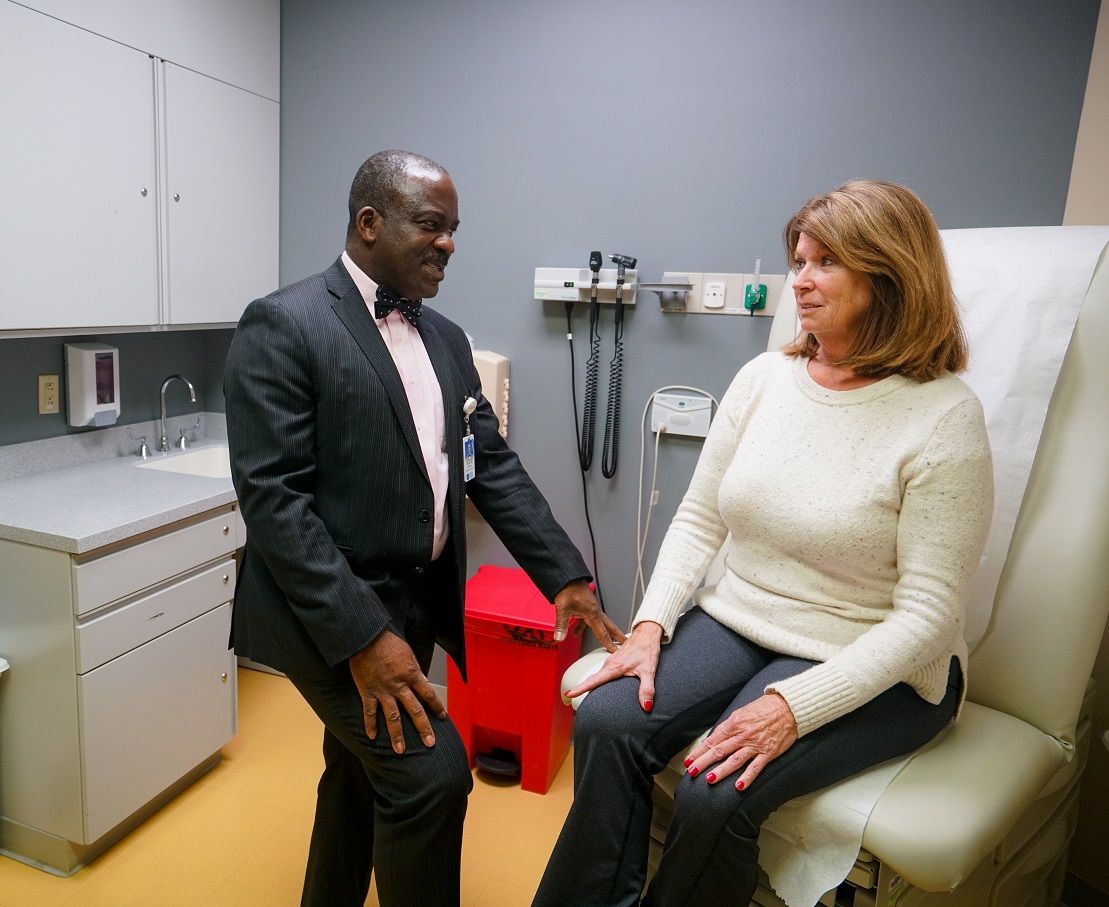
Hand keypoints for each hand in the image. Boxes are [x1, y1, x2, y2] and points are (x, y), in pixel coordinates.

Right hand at [348, 630, 446, 754]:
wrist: (366, 637)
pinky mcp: (367, 691)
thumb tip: (423, 683)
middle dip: (423, 728)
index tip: (443, 719)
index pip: (429, 695)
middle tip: (430, 743)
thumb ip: (415, 671)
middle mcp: (399, 686)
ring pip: (392, 717)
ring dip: (397, 735)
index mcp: (412, 674)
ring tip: (400, 751)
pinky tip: (372, 738)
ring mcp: (382, 691)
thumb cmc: (389, 642)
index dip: (437, 708)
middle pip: (414, 711)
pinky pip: (369, 712)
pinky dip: (370, 725)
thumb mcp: (408, 654)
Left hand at [553, 579, 625, 652]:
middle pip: (609, 627)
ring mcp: (592, 608)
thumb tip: (559, 638)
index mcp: (592, 613)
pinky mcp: (586, 606)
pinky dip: (584, 627)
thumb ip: (561, 625)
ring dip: (604, 632)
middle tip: (626, 643)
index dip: (609, 643)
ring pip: (600, 623)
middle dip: (617, 636)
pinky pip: (588, 620)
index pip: (602, 632)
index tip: (615, 651)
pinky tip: (575, 632)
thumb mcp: (562, 609)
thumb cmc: (567, 590)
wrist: (567, 577)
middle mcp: (595, 611)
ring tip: (607, 641)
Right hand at [563, 620, 662, 711]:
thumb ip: (647, 689)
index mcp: (615, 667)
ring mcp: (611, 660)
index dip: (581, 688)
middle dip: (582, 688)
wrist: (648, 633)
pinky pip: (604, 671)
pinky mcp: (615, 659)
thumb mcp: (649, 670)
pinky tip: (602, 683)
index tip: (569, 694)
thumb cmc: (647, 648)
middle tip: (570, 699)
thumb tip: (646, 706)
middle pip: (593, 678)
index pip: (594, 680)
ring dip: (591, 683)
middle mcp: (610, 663)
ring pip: (598, 674)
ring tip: (583, 694)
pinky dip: (599, 678)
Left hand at [684, 693, 797, 789]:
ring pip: (735, 760)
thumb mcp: (742, 712)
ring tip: (709, 779)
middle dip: (703, 762)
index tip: (688, 761)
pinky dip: (747, 777)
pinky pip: (756, 767)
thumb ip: (729, 727)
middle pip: (719, 751)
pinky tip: (739, 786)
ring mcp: (756, 745)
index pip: (712, 740)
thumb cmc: (764, 708)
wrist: (789, 707)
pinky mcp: (768, 753)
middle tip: (691, 772)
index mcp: (734, 723)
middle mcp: (743, 735)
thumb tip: (715, 738)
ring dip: (721, 771)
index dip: (699, 751)